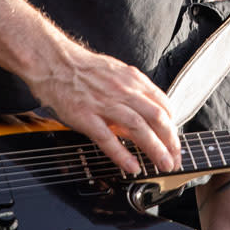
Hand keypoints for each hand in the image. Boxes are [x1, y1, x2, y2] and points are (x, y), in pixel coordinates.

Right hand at [25, 39, 178, 174]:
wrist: (53, 61)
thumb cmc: (83, 68)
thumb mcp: (116, 73)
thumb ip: (134, 92)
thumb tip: (147, 112)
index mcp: (132, 80)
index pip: (163, 105)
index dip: (173, 125)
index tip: (175, 140)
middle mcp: (123, 91)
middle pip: (157, 118)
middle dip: (171, 141)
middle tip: (176, 158)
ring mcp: (104, 104)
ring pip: (139, 128)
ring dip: (155, 149)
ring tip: (164, 164)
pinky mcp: (85, 116)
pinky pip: (107, 138)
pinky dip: (122, 155)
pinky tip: (132, 167)